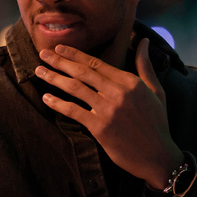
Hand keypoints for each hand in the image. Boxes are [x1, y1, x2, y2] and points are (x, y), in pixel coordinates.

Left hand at [35, 38, 183, 188]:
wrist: (158, 156)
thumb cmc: (157, 123)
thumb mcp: (155, 91)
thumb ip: (145, 65)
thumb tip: (144, 41)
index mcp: (130, 82)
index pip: (97, 63)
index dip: (75, 55)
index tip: (60, 49)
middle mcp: (118, 92)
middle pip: (83, 72)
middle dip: (60, 61)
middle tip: (43, 53)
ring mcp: (108, 110)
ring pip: (75, 88)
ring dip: (54, 78)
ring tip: (39, 71)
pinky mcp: (100, 128)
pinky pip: (74, 111)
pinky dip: (58, 103)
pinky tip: (47, 98)